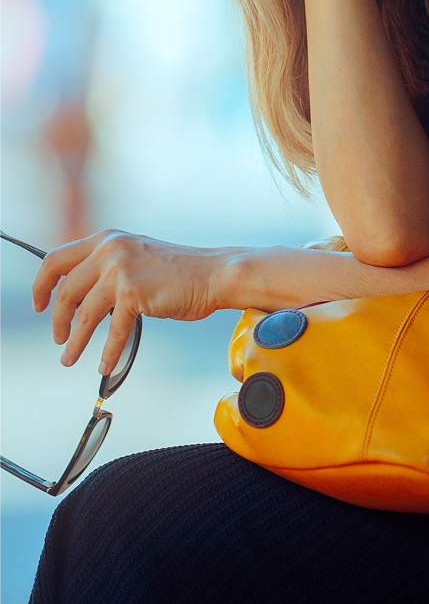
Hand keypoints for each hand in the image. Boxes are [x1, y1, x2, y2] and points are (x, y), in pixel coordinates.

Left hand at [31, 231, 231, 374]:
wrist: (214, 274)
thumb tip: (83, 299)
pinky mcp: (133, 292)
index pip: (56, 258)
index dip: (42, 284)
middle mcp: (109, 249)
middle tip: (58, 338)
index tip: (40, 304)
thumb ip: (109, 269)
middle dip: (57, 319)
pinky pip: (112, 329)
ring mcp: (120, 270)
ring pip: (83, 312)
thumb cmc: (181, 271)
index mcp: (107, 239)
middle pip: (65, 289)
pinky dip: (107, 350)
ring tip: (70, 358)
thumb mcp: (136, 258)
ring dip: (75, 341)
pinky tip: (104, 364)